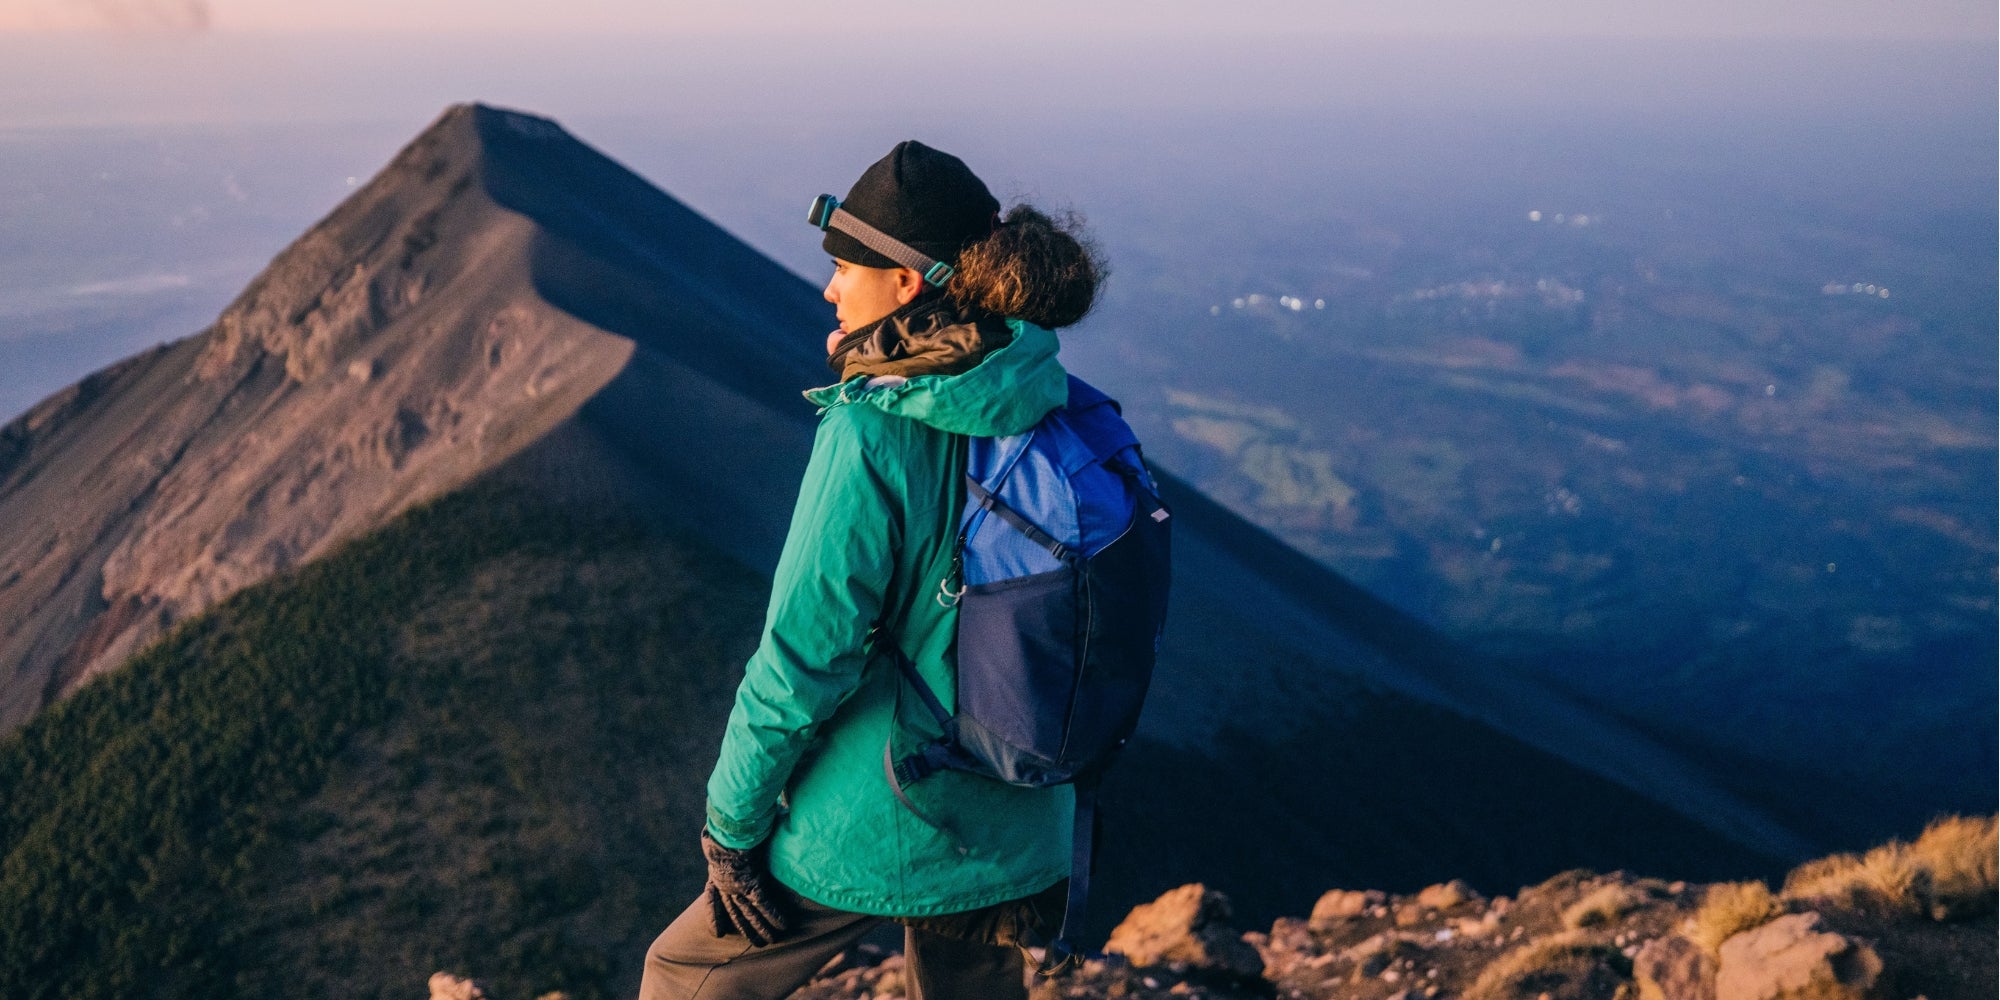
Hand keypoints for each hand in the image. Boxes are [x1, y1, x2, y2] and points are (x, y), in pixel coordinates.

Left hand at [700, 830, 793, 945]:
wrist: (726, 830)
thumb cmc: (725, 827)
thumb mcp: (718, 837)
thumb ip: (721, 839)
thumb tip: (723, 833)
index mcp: (715, 872)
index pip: (712, 898)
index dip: (715, 916)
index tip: (718, 933)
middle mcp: (726, 885)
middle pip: (735, 913)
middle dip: (745, 929)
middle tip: (756, 943)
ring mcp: (739, 887)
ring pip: (750, 913)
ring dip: (762, 928)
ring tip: (771, 941)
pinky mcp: (753, 884)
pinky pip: (764, 904)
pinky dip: (774, 916)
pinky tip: (783, 926)